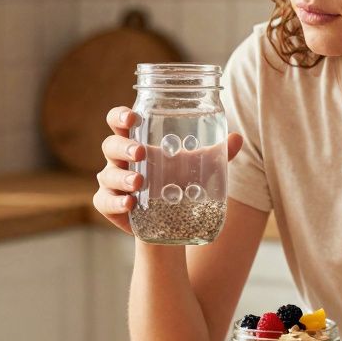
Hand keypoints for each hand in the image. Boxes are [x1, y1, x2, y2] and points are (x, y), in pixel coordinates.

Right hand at [93, 106, 242, 234]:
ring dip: (122, 177)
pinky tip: (130, 204)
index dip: (120, 116)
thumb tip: (237, 138)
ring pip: (107, 175)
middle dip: (123, 147)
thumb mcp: (196, 168)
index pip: (120, 122)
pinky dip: (116, 202)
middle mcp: (120, 160)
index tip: (133, 117)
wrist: (170, 224)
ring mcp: (112, 182)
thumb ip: (215, 154)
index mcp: (137, 141)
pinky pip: (104, 201)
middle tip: (141, 153)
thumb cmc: (177, 184)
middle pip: (110, 145)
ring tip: (139, 184)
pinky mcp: (109, 205)